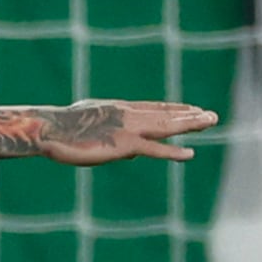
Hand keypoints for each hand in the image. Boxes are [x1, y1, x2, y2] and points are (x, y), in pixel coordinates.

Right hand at [36, 100, 216, 165]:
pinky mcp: (123, 145)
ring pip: (166, 126)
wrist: (49, 130)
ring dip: (190, 125)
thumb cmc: (62, 129)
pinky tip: (190, 153)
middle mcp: (128, 115)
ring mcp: (128, 129)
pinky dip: (173, 151)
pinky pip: (154, 149)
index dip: (175, 109)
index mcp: (120, 108)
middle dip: (190, 115)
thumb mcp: (89, 124)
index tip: (192, 110)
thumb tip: (125, 148)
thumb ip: (109, 131)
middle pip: (166, 114)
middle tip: (212, 115)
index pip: (155, 108)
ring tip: (210, 122)